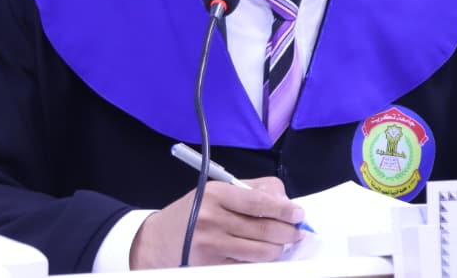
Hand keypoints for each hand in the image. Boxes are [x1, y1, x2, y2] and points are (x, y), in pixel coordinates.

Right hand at [130, 177, 304, 268]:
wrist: (157, 240)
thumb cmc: (192, 212)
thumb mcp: (216, 191)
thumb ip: (250, 192)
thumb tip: (284, 201)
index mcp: (217, 194)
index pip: (259, 202)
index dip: (284, 209)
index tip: (298, 213)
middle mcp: (214, 219)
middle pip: (265, 229)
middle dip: (288, 231)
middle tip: (296, 231)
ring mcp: (213, 244)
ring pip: (261, 251)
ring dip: (278, 249)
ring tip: (281, 244)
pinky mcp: (213, 265)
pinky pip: (248, 265)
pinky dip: (260, 261)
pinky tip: (262, 254)